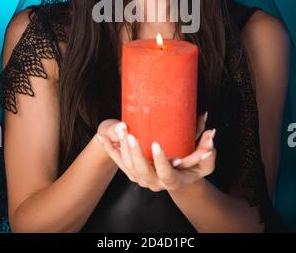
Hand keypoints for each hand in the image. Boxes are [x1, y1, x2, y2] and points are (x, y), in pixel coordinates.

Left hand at [98, 113, 215, 192]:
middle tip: (131, 134)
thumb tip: (212, 132)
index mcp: (172, 181)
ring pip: (127, 166)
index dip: (160, 160)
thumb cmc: (192, 168)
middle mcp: (154, 183)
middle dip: (134, 152)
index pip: (165, 173)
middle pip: (141, 170)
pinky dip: (109, 150)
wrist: (178, 178)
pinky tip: (101, 137)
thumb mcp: (204, 163)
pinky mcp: (132, 172)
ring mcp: (141, 179)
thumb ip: (208, 149)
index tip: (156, 144)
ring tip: (118, 130)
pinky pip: (118, 162)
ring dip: (120, 148)